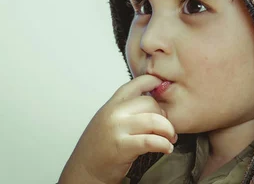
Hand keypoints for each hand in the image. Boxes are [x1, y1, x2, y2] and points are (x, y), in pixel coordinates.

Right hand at [58, 74, 176, 183]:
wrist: (83, 171)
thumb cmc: (97, 149)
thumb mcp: (107, 121)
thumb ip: (125, 110)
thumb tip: (151, 104)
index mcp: (112, 105)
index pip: (135, 84)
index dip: (152, 81)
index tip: (162, 84)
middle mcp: (115, 113)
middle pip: (150, 103)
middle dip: (165, 115)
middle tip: (168, 128)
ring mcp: (118, 129)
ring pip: (154, 120)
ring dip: (168, 130)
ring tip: (170, 138)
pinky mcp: (123, 146)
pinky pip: (152, 141)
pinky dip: (164, 144)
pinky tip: (167, 148)